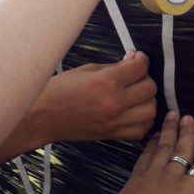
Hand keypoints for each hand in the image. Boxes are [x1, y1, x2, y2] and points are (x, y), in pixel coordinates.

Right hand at [26, 50, 156, 142]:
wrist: (42, 116)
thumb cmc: (59, 90)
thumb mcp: (87, 70)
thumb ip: (114, 65)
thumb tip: (133, 59)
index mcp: (107, 82)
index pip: (140, 67)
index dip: (142, 59)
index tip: (137, 58)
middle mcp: (115, 103)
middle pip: (150, 88)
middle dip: (145, 77)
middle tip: (134, 75)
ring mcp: (116, 121)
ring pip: (151, 110)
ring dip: (148, 99)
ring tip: (137, 93)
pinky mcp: (113, 135)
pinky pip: (142, 130)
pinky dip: (144, 120)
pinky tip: (135, 112)